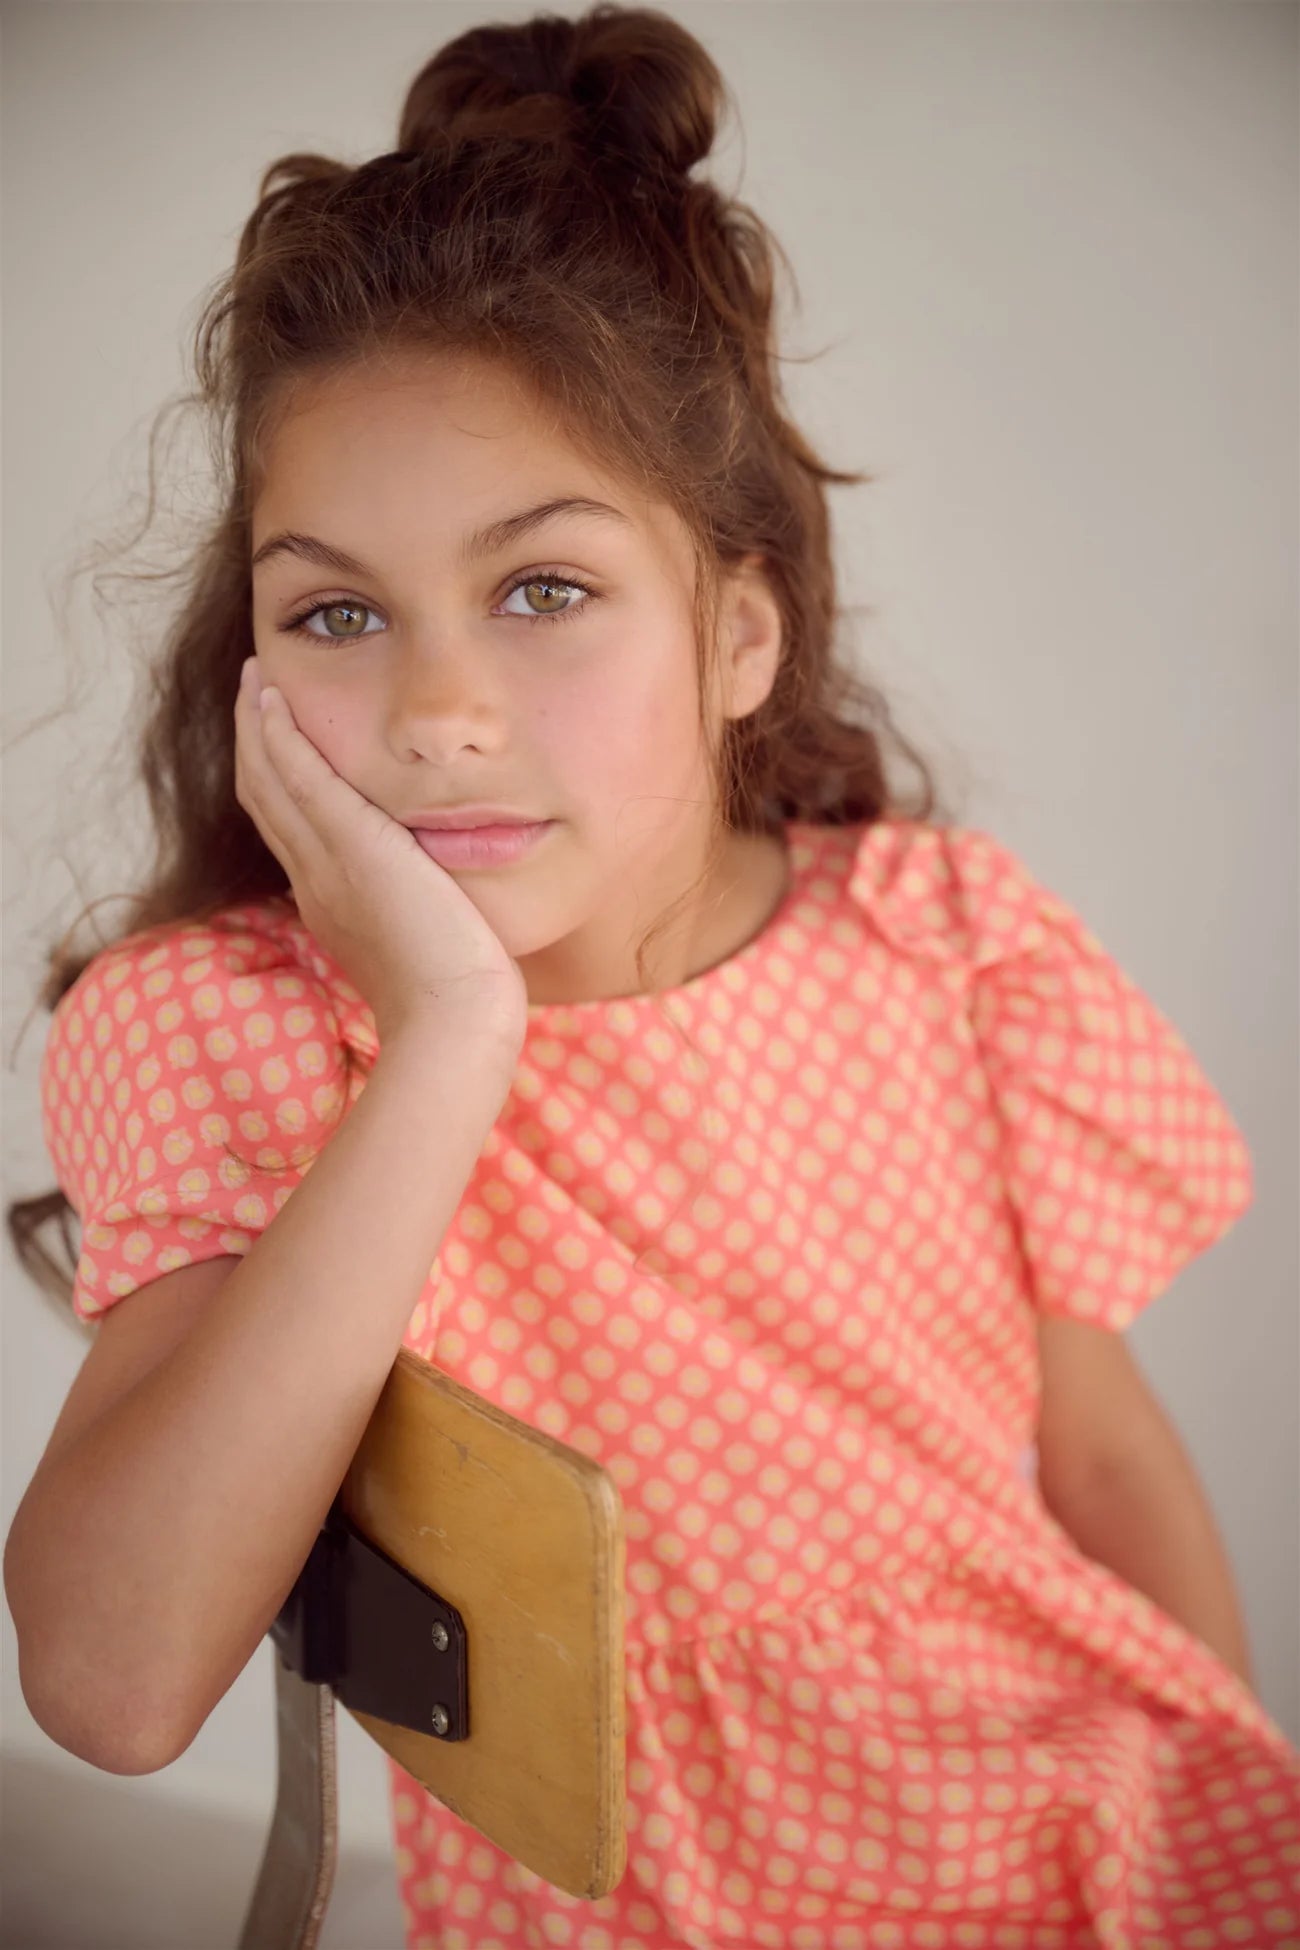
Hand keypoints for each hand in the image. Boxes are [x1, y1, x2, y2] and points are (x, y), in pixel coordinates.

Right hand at [233, 658, 527, 1052]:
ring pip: (268, 781)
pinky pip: (299, 778)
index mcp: (330, 905)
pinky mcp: (352, 848)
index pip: (290, 829)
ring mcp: (326, 865)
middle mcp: (315, 882)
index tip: (277, 741)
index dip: (277, 781)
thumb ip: (420, 914)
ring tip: (257, 679)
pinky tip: (276, 699)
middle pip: (265, 798)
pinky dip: (280, 736)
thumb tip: (439, 897)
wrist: (455, 1022)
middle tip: (254, 691)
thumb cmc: (460, 999)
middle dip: (256, 741)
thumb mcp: (428, 946)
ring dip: (259, 725)